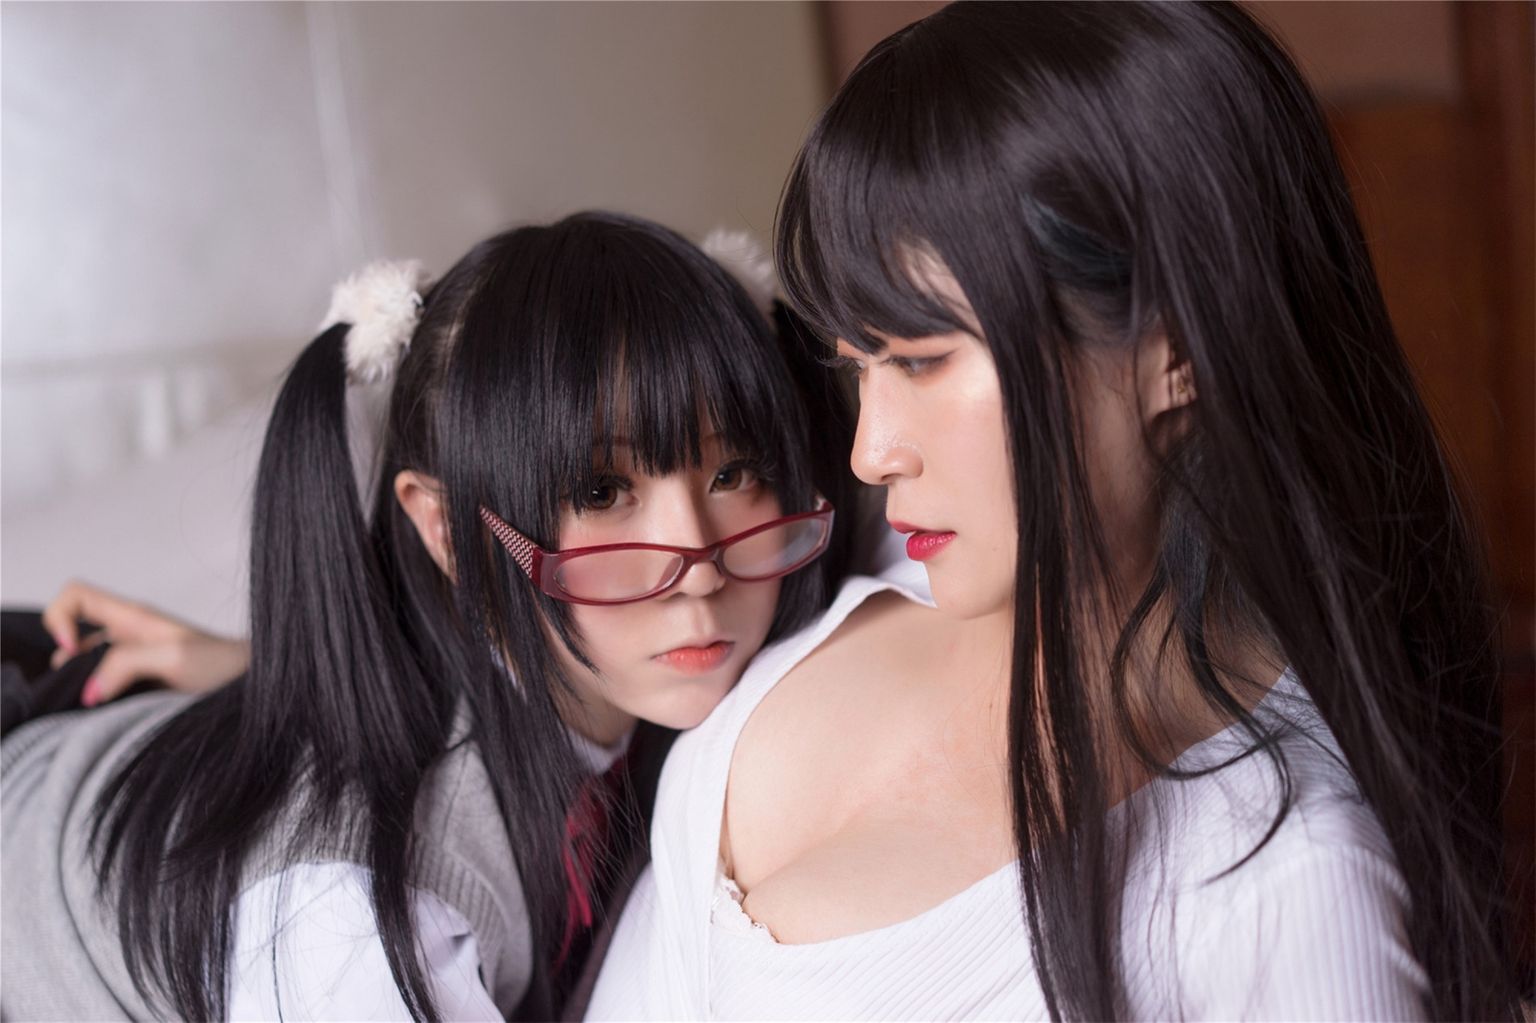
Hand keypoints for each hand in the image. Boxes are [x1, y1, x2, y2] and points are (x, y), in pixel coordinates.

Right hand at [42, 580, 250, 705]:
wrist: (257, 687)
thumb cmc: (226, 667)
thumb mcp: (175, 657)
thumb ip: (127, 664)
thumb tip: (89, 690)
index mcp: (134, 618)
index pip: (76, 595)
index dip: (59, 618)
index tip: (71, 650)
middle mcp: (129, 636)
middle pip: (73, 636)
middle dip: (65, 665)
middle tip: (86, 693)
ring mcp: (135, 661)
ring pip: (87, 667)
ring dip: (81, 687)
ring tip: (97, 711)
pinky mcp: (143, 685)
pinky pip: (105, 688)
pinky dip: (97, 701)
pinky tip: (107, 719)